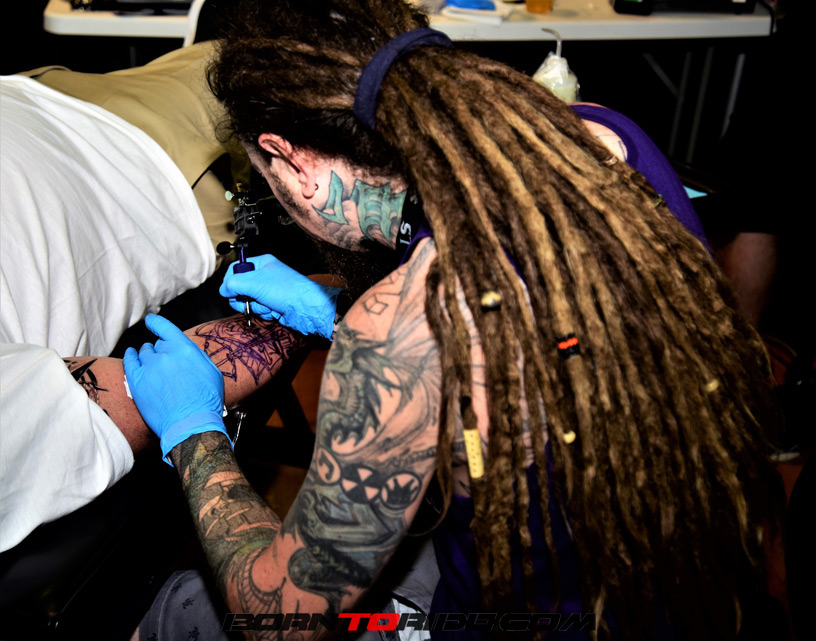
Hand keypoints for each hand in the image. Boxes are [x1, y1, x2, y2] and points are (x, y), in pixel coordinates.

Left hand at [123, 314, 227, 463]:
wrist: (190, 424)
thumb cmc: (205, 401)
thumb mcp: (211, 372)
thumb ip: (195, 356)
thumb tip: (185, 350)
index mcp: (185, 349)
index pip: (165, 328)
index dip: (156, 322)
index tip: (151, 320)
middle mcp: (165, 354)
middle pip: (156, 344)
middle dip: (161, 351)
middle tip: (167, 365)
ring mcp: (149, 367)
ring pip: (143, 353)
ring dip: (148, 356)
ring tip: (154, 368)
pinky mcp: (137, 381)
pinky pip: (129, 362)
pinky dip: (130, 356)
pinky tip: (131, 355)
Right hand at [219, 254, 340, 339]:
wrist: (305, 309)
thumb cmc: (286, 290)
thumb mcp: (254, 282)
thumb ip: (233, 284)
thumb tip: (223, 290)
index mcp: (261, 263)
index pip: (236, 269)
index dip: (231, 281)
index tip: (230, 290)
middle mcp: (264, 276)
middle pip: (240, 287)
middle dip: (245, 298)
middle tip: (251, 299)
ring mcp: (268, 291)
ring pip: (249, 301)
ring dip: (256, 306)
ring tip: (268, 305)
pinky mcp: (273, 304)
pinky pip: (259, 309)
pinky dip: (264, 312)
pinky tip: (274, 310)